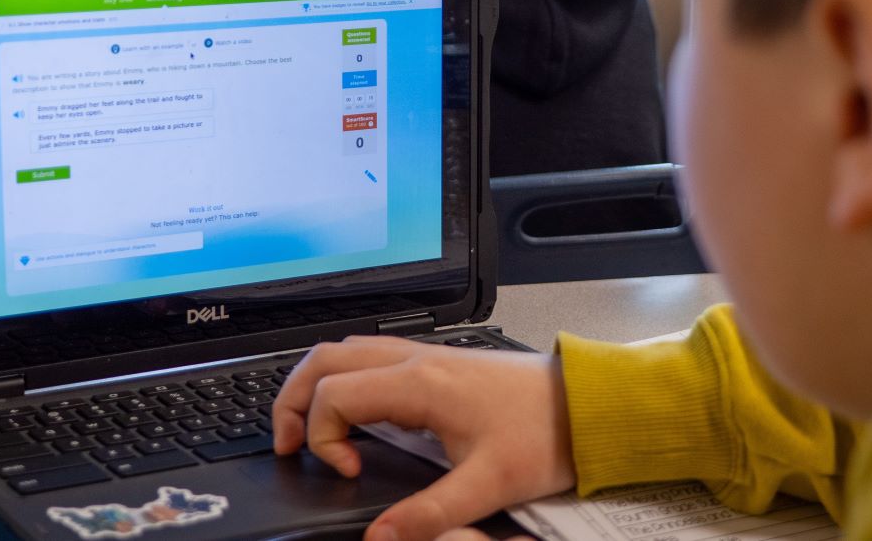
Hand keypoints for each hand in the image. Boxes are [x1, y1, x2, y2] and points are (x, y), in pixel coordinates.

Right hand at [273, 336, 575, 540]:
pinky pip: (371, 357)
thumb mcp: (488, 485)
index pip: (333, 395)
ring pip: (345, 350)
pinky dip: (344, 379)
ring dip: (315, 383)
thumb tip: (381, 538)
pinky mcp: (437, 364)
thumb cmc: (545, 432)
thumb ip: (429, 514)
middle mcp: (415, 360)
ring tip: (307, 427)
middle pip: (324, 357)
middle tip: (284, 442)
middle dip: (291, 398)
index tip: (348, 471)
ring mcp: (425, 357)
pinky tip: (354, 413)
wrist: (587, 403)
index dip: (321, 437)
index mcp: (419, 383)